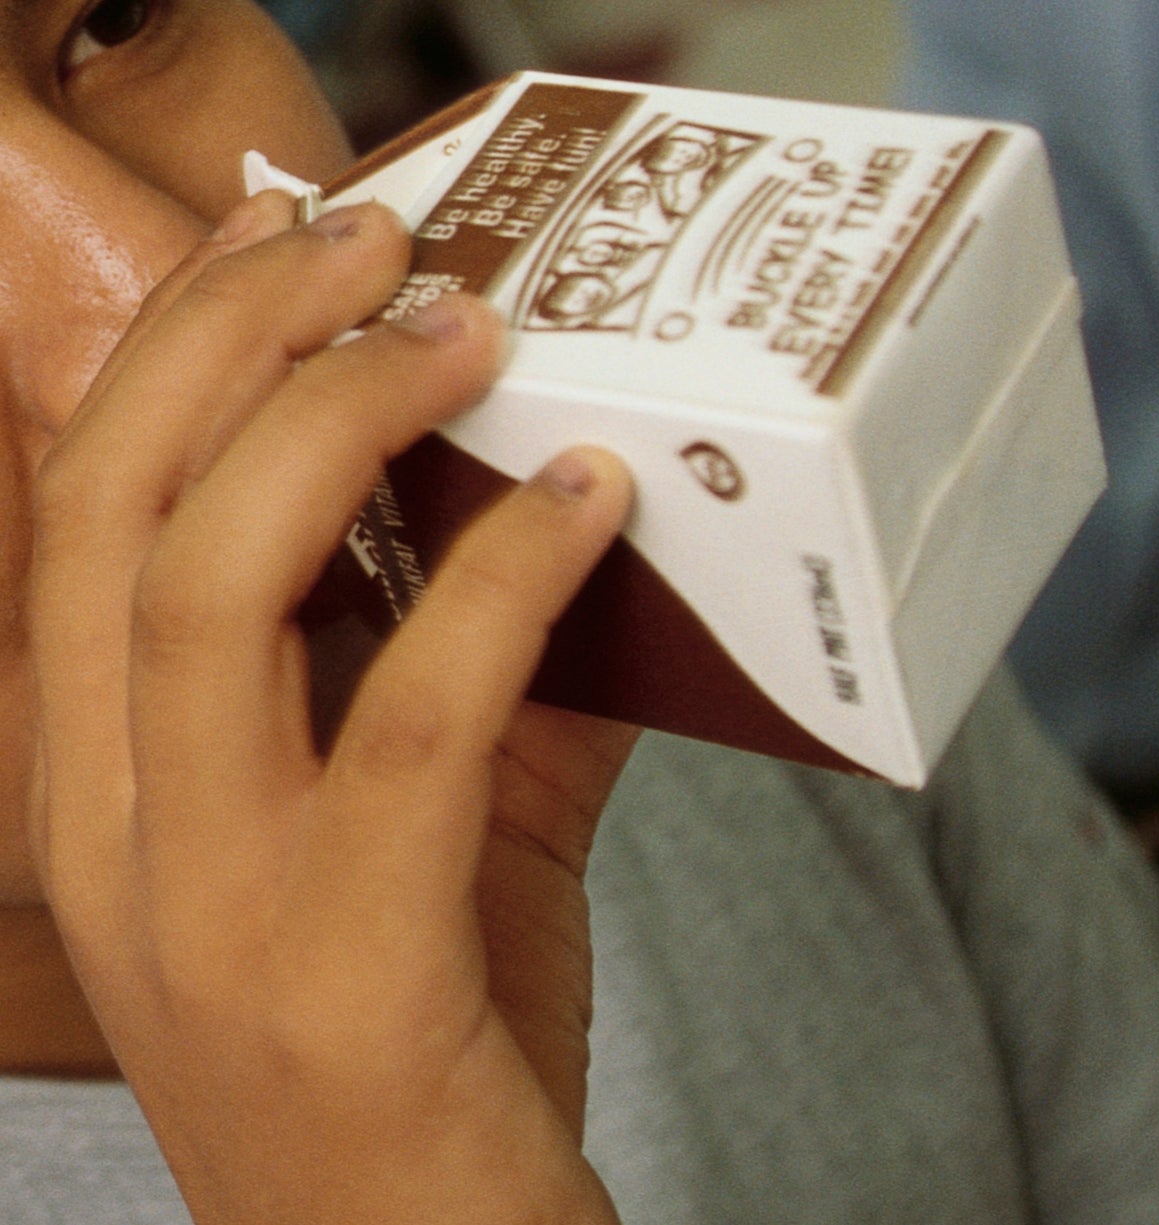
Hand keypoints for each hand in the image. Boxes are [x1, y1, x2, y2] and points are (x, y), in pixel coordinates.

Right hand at [27, 191, 628, 1222]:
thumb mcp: (431, 835)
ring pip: (213, 580)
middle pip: (118, 505)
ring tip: (464, 327)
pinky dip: (508, 580)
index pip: (79, 511)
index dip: (169, 350)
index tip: (276, 241)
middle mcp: (110, 831)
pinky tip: (590, 500)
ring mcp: (205, 902)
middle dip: (237, 337)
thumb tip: (575, 515)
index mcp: (100, 787)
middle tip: (378, 245)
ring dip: (342, 418)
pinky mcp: (343, 956)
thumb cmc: (423, 1044)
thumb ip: (480, 678)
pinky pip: (412, 714)